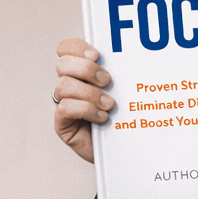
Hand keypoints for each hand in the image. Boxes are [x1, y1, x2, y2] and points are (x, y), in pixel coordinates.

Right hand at [53, 38, 114, 163]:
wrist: (124, 151)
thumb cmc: (126, 118)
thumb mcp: (125, 91)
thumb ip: (122, 74)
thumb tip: (135, 57)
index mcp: (80, 72)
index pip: (66, 49)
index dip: (77, 47)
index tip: (98, 55)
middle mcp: (68, 85)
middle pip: (62, 64)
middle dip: (86, 69)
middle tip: (107, 81)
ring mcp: (63, 104)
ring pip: (63, 85)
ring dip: (90, 93)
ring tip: (109, 104)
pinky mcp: (62, 124)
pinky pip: (65, 108)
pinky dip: (86, 110)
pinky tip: (102, 117)